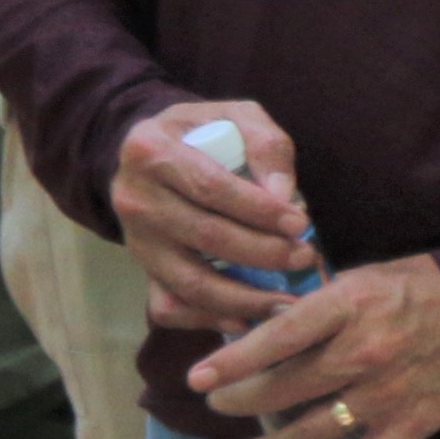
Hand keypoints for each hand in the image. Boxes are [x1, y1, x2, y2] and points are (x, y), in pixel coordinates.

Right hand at [110, 100, 319, 333]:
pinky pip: (172, 307)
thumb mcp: (237, 117)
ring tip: (287, 302)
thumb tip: (286, 196)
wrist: (155, 154)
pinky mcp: (142, 271)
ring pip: (190, 283)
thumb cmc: (205, 133)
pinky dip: (210, 321)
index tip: (300, 223)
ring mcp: (135, 241)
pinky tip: (248, 320)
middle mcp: (134, 198)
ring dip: (244, 299)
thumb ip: (266, 145)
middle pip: (205, 236)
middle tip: (305, 257)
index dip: (259, 211)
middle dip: (263, 253)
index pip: (212, 188)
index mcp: (151, 150)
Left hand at [191, 253, 439, 438]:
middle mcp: (363, 352)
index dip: (235, 359)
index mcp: (349, 306)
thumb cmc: (422, 286)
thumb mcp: (364, 277)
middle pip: (286, 387)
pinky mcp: (410, 425)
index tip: (199, 377)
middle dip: (242, 401)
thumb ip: (316, 303)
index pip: (279, 336)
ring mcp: (386, 394)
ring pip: (313, 431)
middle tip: (215, 407)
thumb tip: (261, 322)